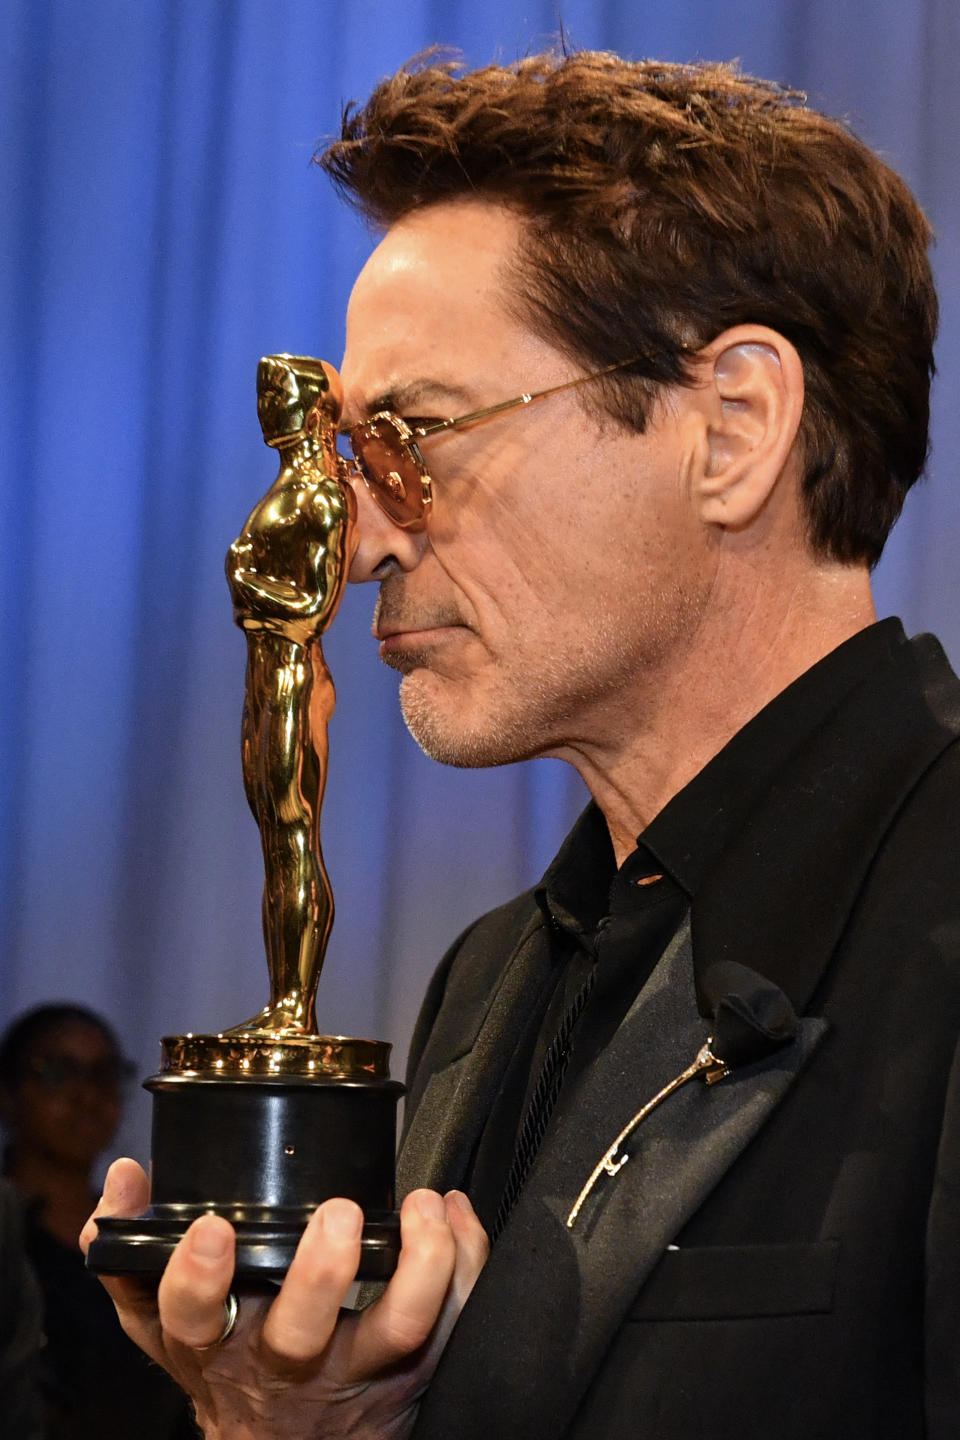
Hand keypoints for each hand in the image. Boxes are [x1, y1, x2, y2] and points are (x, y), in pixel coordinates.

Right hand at [80, 1159, 488, 1439]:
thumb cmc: (228, 1362)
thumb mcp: (167, 1325)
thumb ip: (133, 1256)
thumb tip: (124, 1176)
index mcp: (217, 1345)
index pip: (193, 1318)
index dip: (199, 1277)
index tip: (213, 1227)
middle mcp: (284, 1365)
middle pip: (300, 1331)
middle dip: (320, 1272)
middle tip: (338, 1212)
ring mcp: (355, 1373)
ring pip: (397, 1330)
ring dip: (419, 1264)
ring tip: (425, 1205)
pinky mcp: (413, 1372)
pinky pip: (451, 1319)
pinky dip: (465, 1261)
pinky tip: (458, 1212)